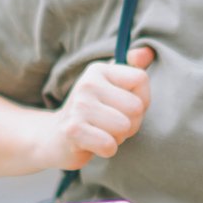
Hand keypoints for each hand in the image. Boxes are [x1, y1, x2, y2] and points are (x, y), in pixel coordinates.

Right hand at [45, 48, 154, 170]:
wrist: (55, 138)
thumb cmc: (93, 113)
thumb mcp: (111, 87)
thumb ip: (133, 68)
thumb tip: (147, 52)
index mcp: (98, 70)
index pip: (140, 79)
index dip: (142, 99)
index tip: (124, 106)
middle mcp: (87, 84)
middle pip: (136, 107)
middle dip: (131, 123)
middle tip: (111, 124)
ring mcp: (78, 106)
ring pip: (124, 127)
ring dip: (118, 137)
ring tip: (102, 132)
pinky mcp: (73, 130)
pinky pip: (109, 145)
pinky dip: (107, 149)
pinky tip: (94, 144)